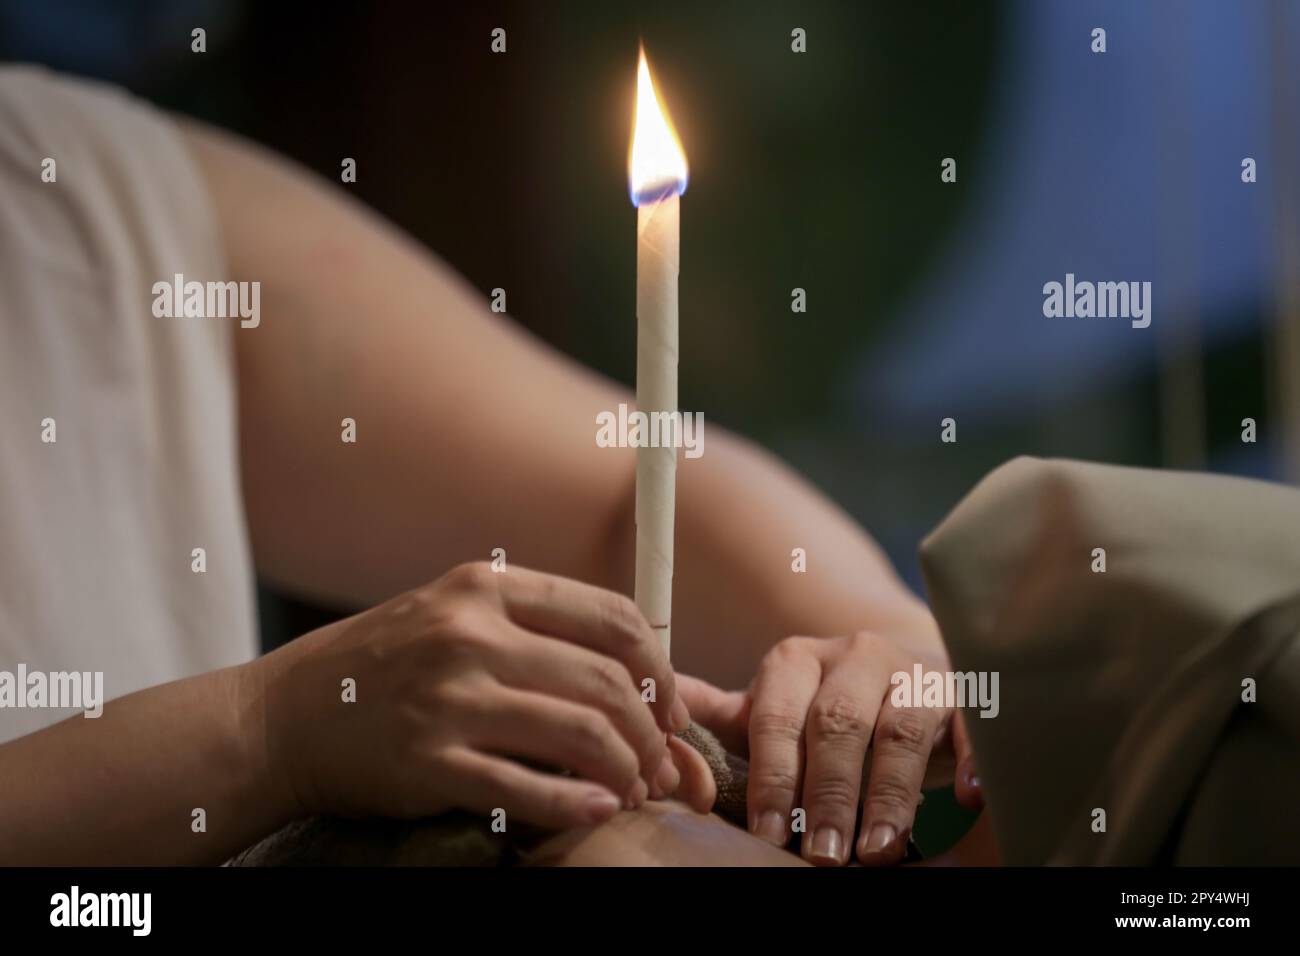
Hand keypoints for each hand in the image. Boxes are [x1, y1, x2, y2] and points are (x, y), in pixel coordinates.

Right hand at [252, 562, 693, 829]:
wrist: (281, 717)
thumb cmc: (381, 666)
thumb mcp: (451, 614)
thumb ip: (530, 626)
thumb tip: (632, 666)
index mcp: (485, 588)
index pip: (612, 616)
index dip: (661, 666)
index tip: (672, 705)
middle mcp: (470, 634)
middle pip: (607, 680)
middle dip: (652, 730)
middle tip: (661, 762)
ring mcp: (448, 697)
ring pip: (580, 733)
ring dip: (625, 768)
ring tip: (634, 789)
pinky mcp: (428, 762)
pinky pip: (526, 787)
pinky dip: (575, 805)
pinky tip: (597, 810)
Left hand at [678, 631, 981, 865]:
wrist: (909, 673)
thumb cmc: (829, 704)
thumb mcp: (775, 704)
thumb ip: (721, 713)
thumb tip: (654, 710)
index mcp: (798, 660)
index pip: (779, 717)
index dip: (774, 777)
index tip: (769, 833)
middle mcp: (855, 654)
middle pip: (839, 724)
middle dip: (829, 794)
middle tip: (823, 854)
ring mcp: (913, 671)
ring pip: (901, 730)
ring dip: (890, 794)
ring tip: (879, 850)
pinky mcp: (964, 692)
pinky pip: (973, 722)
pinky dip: (975, 759)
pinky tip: (970, 797)